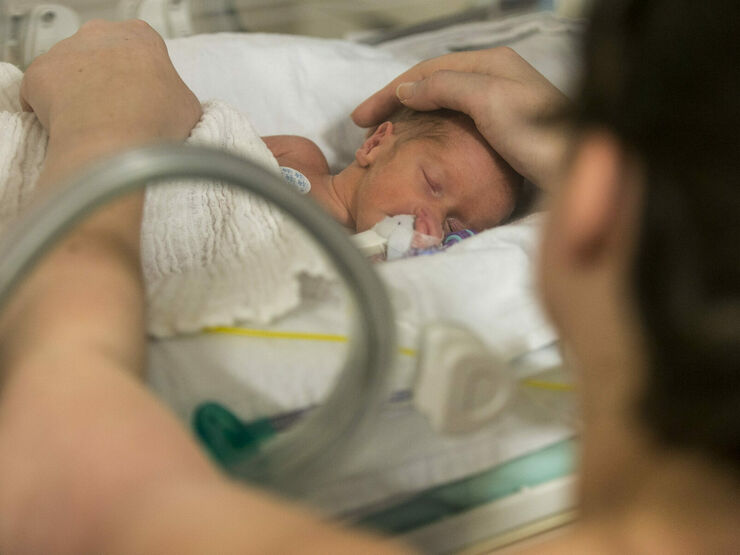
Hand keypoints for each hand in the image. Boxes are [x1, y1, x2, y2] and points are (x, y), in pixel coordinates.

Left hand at [21, 19, 200, 143]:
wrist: (114, 142)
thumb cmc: (154, 122)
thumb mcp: (188, 107)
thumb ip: (175, 97)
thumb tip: (170, 108)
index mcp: (140, 36)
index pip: (140, 51)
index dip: (142, 78)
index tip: (144, 100)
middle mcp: (100, 33)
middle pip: (102, 55)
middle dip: (107, 80)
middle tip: (119, 112)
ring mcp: (65, 50)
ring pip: (71, 71)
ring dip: (80, 93)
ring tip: (95, 124)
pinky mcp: (39, 73)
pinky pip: (42, 91)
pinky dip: (52, 109)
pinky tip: (70, 127)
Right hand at [352, 48, 568, 186]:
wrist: (580, 169)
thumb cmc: (538, 134)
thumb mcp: (488, 100)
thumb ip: (445, 87)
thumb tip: (406, 89)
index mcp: (491, 63)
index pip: (427, 70)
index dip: (390, 91)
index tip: (361, 117)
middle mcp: (495, 77)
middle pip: (432, 84)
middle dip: (395, 101)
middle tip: (364, 125)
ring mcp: (500, 103)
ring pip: (442, 103)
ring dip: (410, 115)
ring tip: (386, 134)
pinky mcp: (504, 131)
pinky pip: (456, 122)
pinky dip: (431, 129)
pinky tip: (421, 141)